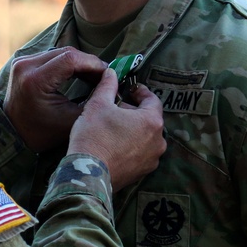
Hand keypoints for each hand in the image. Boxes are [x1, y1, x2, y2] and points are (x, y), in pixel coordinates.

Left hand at [3, 47, 109, 152]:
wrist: (12, 134)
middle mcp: (26, 66)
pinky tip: (81, 74)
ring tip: (94, 77)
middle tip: (104, 76)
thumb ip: (92, 101)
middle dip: (89, 63)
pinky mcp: (23, 62)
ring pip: (60, 52)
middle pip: (66, 53)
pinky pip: (52, 56)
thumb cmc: (41, 132)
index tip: (107, 74)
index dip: (93, 64)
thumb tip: (111, 82)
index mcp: (35, 80)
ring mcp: (22, 62)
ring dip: (80, 62)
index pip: (70, 59)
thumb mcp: (71, 121)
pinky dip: (68, 63)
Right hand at [68, 69, 165, 190]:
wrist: (88, 173)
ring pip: (145, 138)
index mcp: (152, 121)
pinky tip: (113, 145)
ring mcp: (151, 160)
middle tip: (115, 108)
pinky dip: (130, 146)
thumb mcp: (98, 104)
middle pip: (149, 120)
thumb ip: (108, 85)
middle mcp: (158, 142)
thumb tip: (111, 72)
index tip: (130, 89)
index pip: (152, 100)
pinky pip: (139, 154)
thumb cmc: (94, 135)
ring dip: (132, 130)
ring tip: (113, 127)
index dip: (140, 92)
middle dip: (133, 112)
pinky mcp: (142, 173)